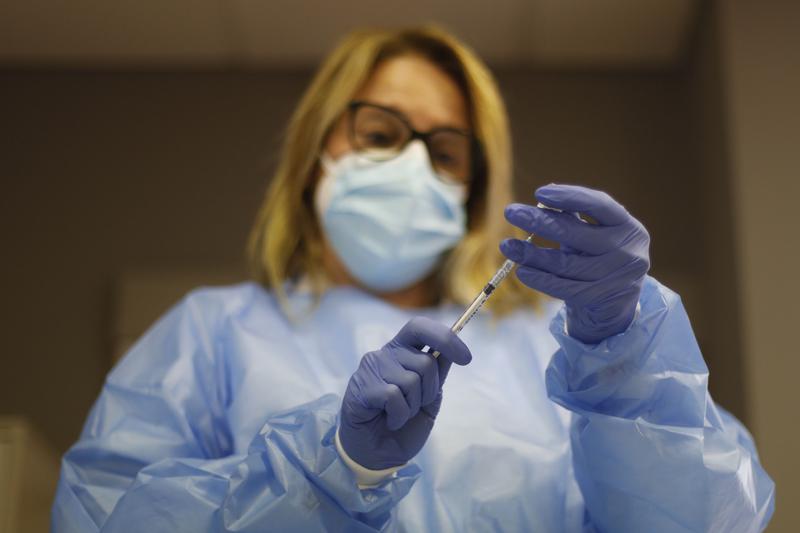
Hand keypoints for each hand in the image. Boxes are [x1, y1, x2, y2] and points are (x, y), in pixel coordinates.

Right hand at [339, 317, 471, 469]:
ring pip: (411, 380)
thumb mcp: (429, 399)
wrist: (378, 454)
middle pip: (425, 362)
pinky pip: (394, 396)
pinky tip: (389, 420)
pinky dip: (398, 415)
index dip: (445, 338)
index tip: (466, 358)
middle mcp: (385, 354)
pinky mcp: (361, 386)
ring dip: (412, 406)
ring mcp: (371, 368)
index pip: (421, 327)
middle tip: (415, 406)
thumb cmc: (403, 425)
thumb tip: (450, 351)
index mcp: (402, 351)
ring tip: (398, 414)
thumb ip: (437, 373)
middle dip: (429, 390)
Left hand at [500, 184, 649, 343]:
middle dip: (539, 221)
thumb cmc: (600, 259)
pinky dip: (540, 279)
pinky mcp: (601, 299)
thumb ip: (573, 215)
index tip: (539, 193)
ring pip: (565, 263)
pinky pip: (563, 288)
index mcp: (627, 226)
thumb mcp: (593, 234)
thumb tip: (546, 193)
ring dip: (531, 254)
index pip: (600, 205)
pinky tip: (521, 271)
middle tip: (511, 212)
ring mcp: (616, 277)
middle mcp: (627, 250)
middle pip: (575, 233)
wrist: (616, 305)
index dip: (570, 197)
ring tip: (507, 246)